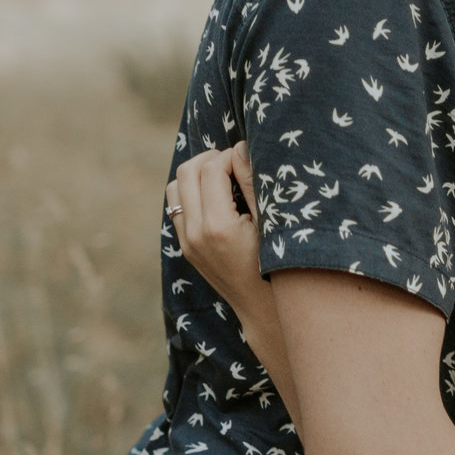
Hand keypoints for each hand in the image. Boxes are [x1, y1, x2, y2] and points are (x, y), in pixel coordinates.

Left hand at [167, 144, 264, 315]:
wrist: (263, 308)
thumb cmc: (278, 264)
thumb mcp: (271, 223)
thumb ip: (252, 182)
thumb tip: (239, 147)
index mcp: (218, 227)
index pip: (211, 169)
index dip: (231, 155)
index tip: (249, 159)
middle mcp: (194, 234)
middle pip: (186, 171)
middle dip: (210, 159)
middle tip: (234, 163)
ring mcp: (186, 242)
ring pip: (175, 187)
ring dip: (197, 174)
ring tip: (224, 177)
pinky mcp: (185, 246)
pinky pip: (177, 205)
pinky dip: (192, 192)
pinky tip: (217, 197)